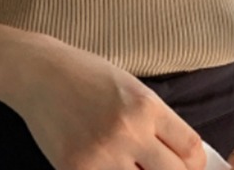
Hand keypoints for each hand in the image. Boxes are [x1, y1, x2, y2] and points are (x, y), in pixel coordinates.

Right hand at [6, 34, 207, 169]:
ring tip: (130, 162)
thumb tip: (182, 156)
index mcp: (145, 105)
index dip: (195, 162)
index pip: (191, 150)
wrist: (39, 73)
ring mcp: (101, 155)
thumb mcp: (130, 86)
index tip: (187, 163)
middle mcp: (127, 131)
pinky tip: (105, 163)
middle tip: (158, 166)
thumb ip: (156, 120)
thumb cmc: (86, 75)